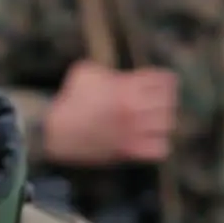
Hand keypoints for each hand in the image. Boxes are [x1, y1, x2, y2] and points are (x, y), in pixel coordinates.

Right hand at [43, 60, 177, 164]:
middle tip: (154, 102)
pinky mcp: (128, 150)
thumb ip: (108, 71)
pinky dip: (158, 145)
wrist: (54, 131)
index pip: (165, 80)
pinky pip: (160, 149)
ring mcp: (133, 131)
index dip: (163, 80)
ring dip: (162, 121)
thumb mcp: (85, 72)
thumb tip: (118, 77)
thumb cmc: (68, 100)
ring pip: (168, 124)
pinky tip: (149, 141)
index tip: (157, 84)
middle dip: (163, 100)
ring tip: (153, 121)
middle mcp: (135, 108)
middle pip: (170, 101)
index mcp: (127, 87)